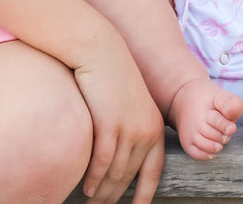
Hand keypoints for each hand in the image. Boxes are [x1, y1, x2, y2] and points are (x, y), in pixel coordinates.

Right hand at [73, 43, 165, 203]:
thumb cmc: (112, 80)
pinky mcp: (109, 125)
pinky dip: (94, 179)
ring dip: (103, 192)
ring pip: (115, 173)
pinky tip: (87, 188)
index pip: (153, 172)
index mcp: (155, 129)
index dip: (145, 194)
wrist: (102, 53)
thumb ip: (130, 131)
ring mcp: (129, 129)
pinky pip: (101, 162)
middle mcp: (147, 132)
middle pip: (130, 177)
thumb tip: (121, 159)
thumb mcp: (130, 107)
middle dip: (116, 197)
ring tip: (93, 203)